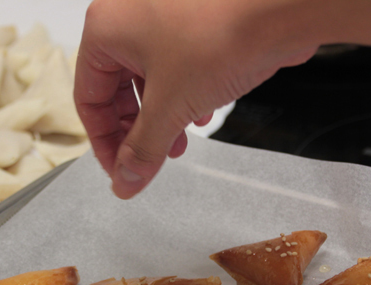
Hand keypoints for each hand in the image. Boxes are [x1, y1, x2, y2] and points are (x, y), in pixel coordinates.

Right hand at [74, 0, 316, 198]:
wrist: (282, 8)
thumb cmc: (220, 38)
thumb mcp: (170, 107)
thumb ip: (143, 149)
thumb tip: (124, 181)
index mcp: (106, 29)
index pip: (89, 98)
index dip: (104, 142)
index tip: (121, 170)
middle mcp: (128, 18)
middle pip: (117, 91)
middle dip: (136, 132)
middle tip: (149, 161)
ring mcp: (161, 19)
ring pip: (147, 82)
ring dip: (161, 119)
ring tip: (179, 144)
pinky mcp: (190, 25)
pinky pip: (173, 68)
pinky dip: (181, 97)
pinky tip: (202, 114)